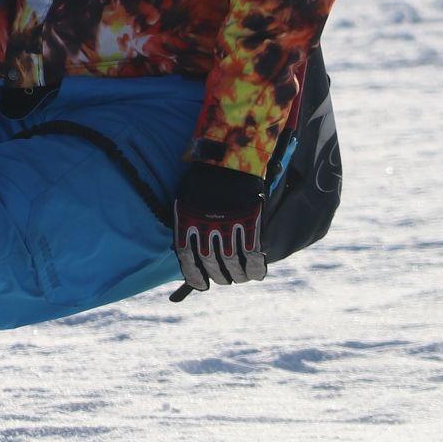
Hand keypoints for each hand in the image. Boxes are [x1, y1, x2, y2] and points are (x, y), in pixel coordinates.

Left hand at [172, 163, 266, 293]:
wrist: (230, 156)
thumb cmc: (206, 177)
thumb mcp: (187, 199)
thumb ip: (189, 224)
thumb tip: (191, 253)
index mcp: (186, 220)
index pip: (187, 258)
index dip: (195, 276)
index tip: (202, 286)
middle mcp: (205, 225)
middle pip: (212, 263)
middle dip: (220, 276)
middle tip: (225, 280)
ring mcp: (229, 224)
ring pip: (233, 262)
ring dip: (238, 275)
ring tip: (240, 278)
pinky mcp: (250, 222)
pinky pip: (252, 253)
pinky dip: (255, 267)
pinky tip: (256, 273)